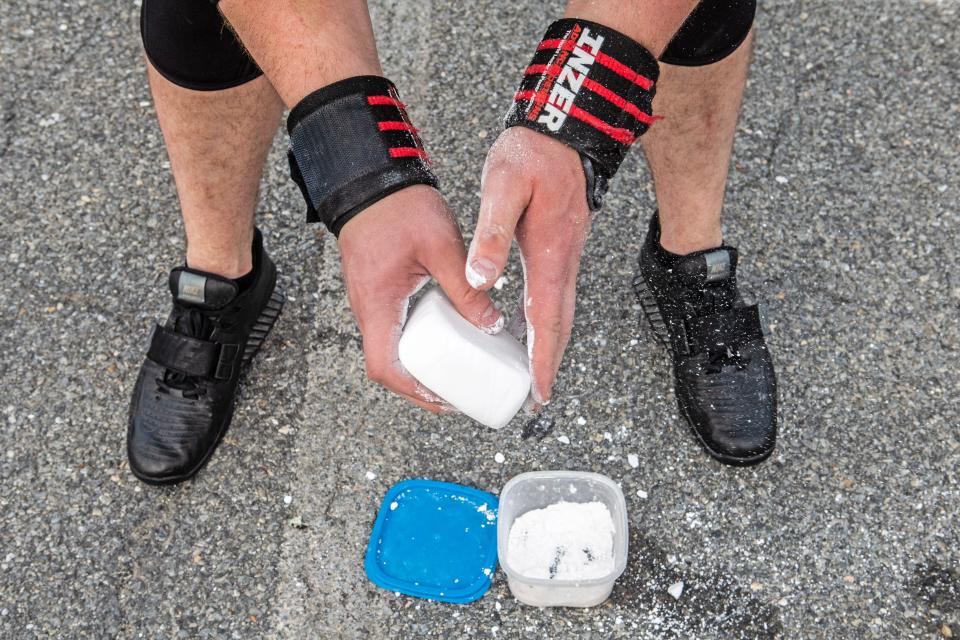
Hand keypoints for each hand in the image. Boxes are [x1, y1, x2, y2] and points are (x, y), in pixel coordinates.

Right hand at [338, 185, 503, 411]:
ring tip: (456, 369)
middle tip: (458, 391)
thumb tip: (492, 325)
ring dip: (420, 365)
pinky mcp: (378, 291)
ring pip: (391, 348)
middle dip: (422, 386)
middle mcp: (368, 310)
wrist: (370, 177)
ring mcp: (370, 301)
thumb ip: (466, 289)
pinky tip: (446, 336)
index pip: (384, 368)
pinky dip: (418, 343)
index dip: (414, 392)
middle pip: (389, 366)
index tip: (444, 399)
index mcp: (377, 306)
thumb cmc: (398, 207)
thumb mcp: (441, 248)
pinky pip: (394, 328)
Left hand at [467, 127, 591, 406]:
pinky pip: (555, 294)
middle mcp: (564, 261)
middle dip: (549, 363)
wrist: (562, 129)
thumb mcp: (504, 189)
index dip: (543, 358)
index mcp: (550, 254)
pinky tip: (529, 325)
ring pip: (560, 311)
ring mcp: (566, 254)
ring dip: (550, 344)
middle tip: (539, 396)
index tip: (540, 390)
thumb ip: (493, 234)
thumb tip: (483, 278)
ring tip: (535, 373)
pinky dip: (546, 319)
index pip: (547, 318)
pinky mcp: (560, 247)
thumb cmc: (533, 155)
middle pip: (560, 324)